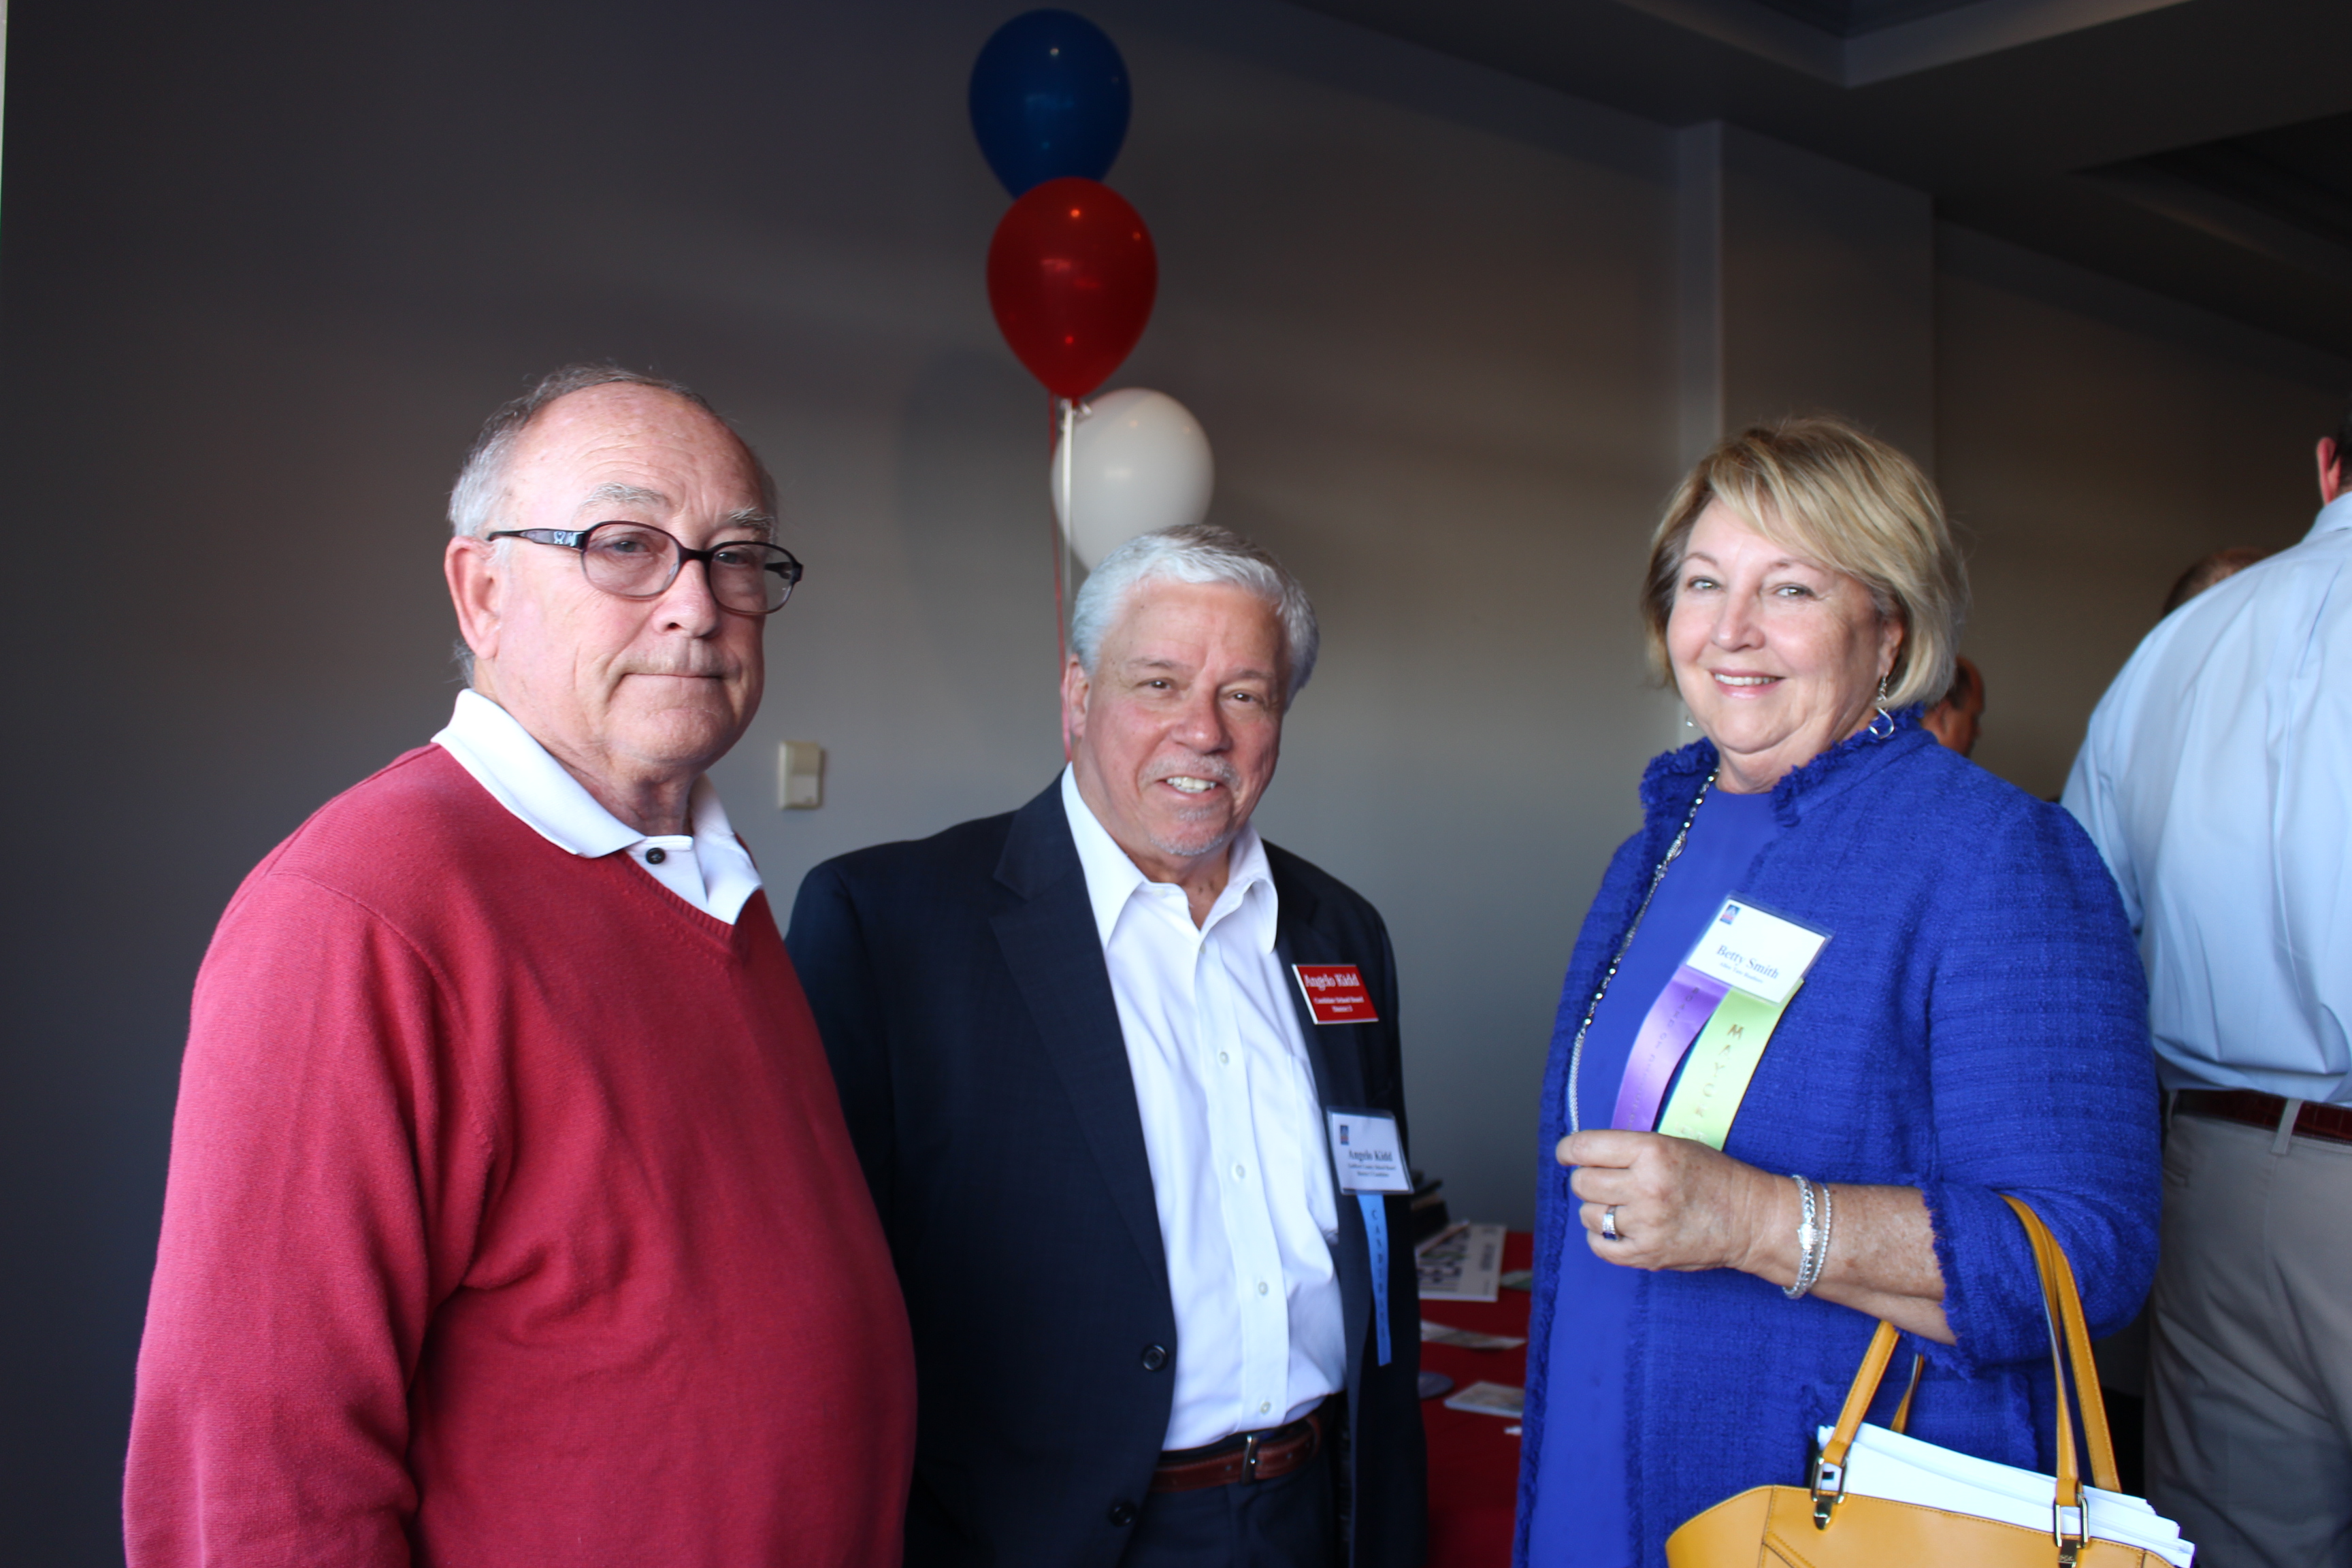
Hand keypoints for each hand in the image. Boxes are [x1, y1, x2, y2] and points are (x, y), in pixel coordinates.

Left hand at [1556, 1128, 1778, 1273]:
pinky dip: (1602, 1237)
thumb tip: (1584, 1154)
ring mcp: (1646, 1224)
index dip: (1569, 1150)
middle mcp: (1646, 1187)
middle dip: (1586, 1180)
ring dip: (1597, 1210)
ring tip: (1619, 1206)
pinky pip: (1600, 1246)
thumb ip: (1630, 1150)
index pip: (1585, 1148)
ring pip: (1588, 1214)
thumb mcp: (1674, 1145)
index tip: (1567, 1154)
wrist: (1750, 1219)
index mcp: (1652, 1152)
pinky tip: (1617, 1229)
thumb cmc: (1714, 1178)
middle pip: (1582, 1183)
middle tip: (1603, 1181)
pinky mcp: (1647, 1255)